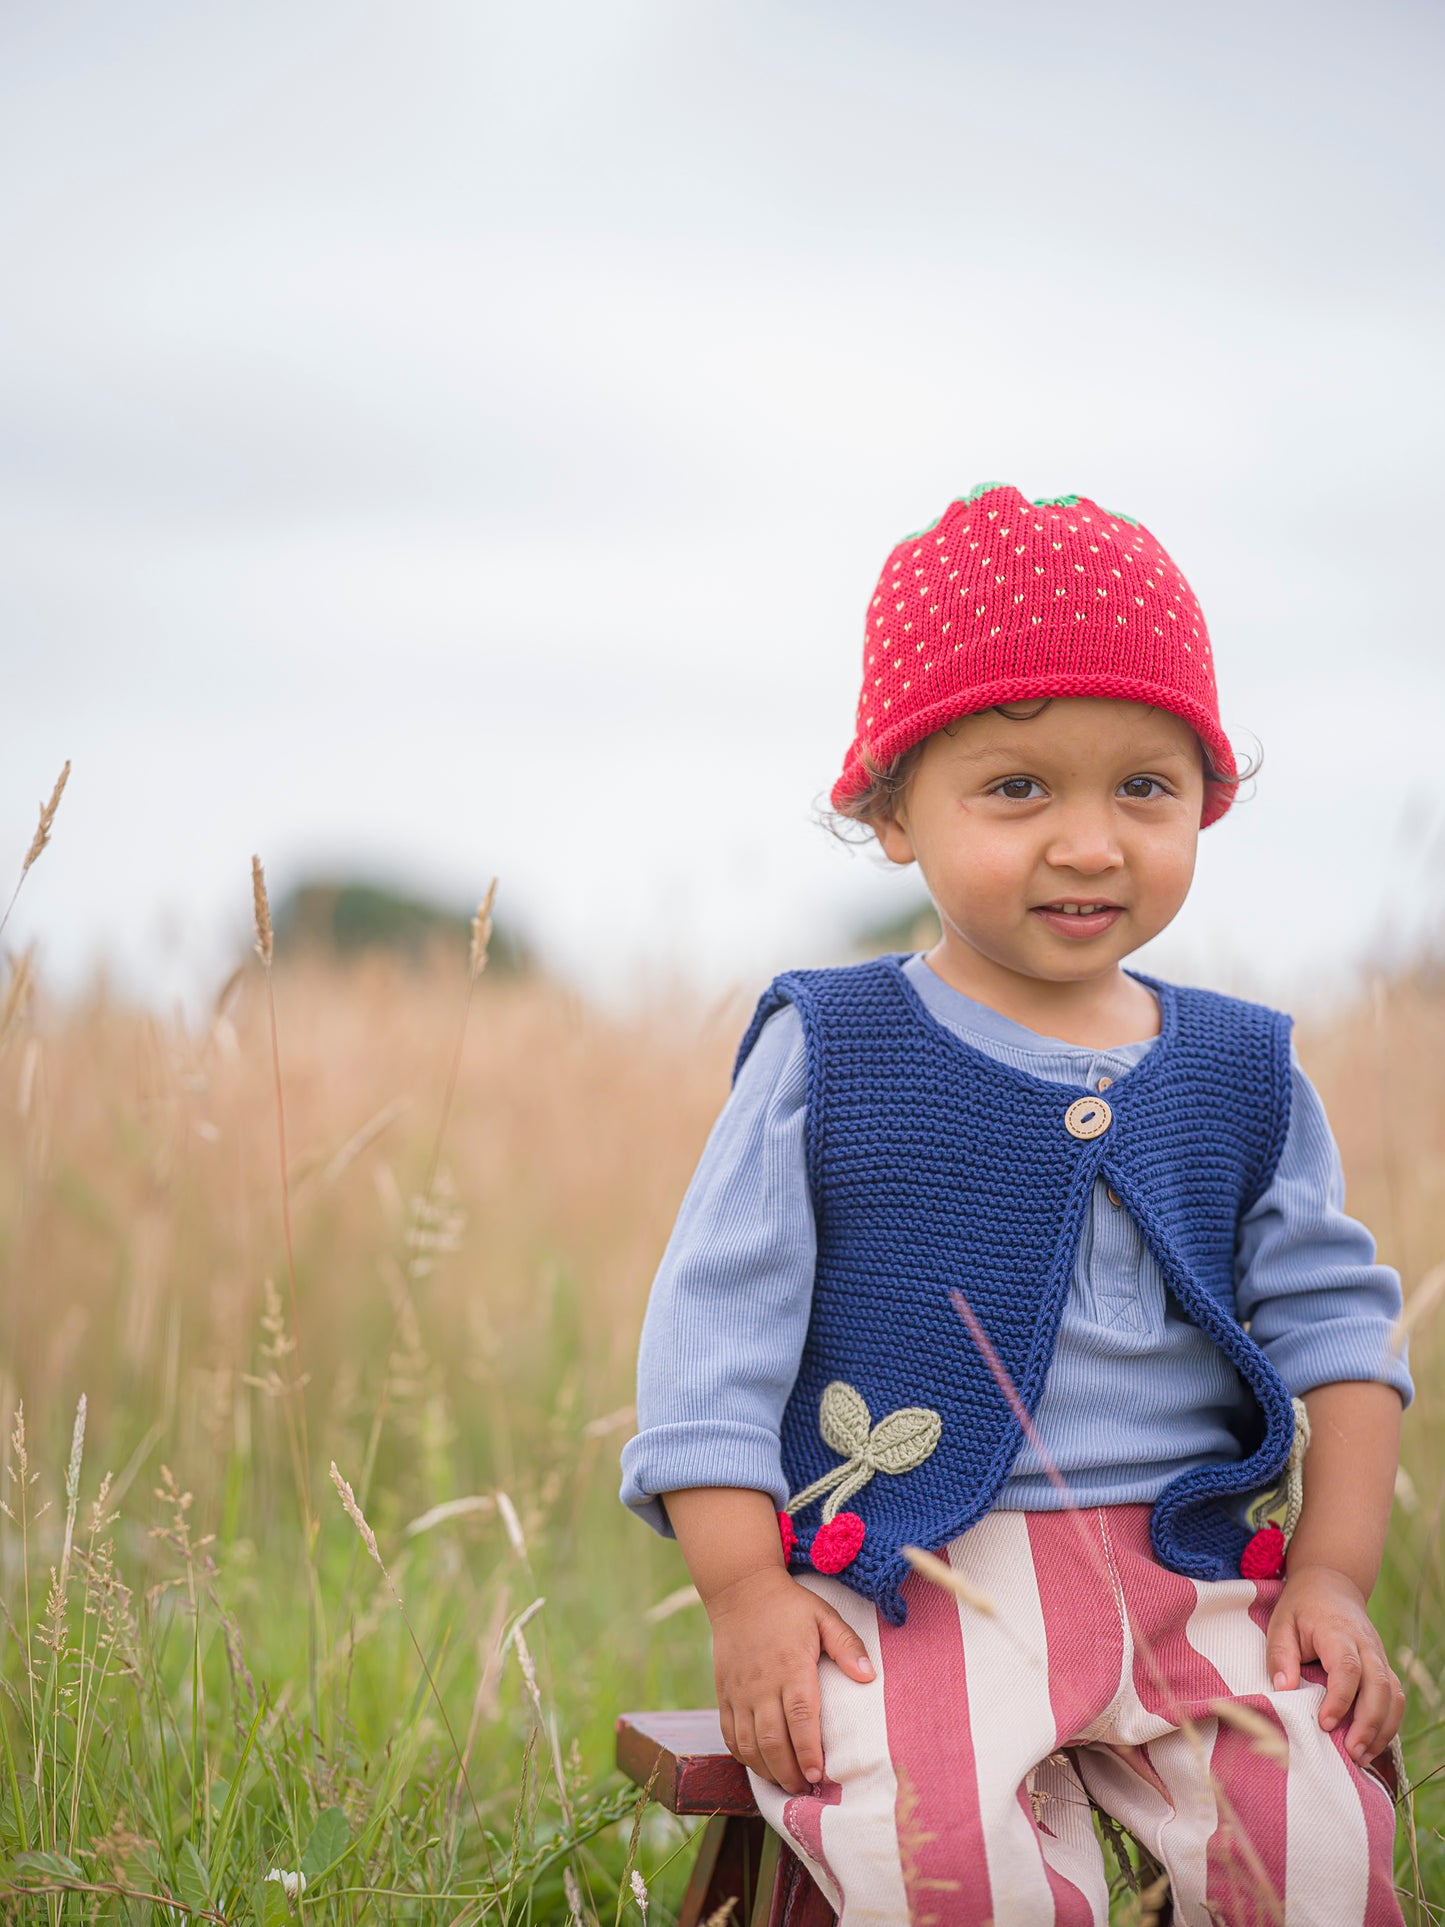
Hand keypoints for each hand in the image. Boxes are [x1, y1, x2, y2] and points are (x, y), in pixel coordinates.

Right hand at [708, 1564, 874, 1793]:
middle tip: (805, 1790)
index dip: (808, 1751)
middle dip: (789, 1772)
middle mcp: (762, 1684)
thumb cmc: (789, 1606)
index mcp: (791, 1667)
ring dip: (766, 1770)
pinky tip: (759, 1765)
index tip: (819, 1775)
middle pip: (772, 1740)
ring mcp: (739, 1691)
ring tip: (786, 1784)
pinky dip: (742, 1755)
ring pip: (748, 1743)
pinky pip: (729, 1733)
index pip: (800, 1718)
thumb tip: (868, 1677)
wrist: (740, 1591)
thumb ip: (847, 1646)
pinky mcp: (724, 1693)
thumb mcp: (824, 1617)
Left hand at [1265, 1563, 1405, 1765]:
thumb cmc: (1302, 1608)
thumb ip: (1280, 1655)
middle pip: (1379, 1686)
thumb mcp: (1281, 1622)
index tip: (1325, 1724)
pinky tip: (1371, 1744)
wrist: (1331, 1585)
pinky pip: (1395, 1698)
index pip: (1347, 1668)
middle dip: (1368, 1723)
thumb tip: (1283, 1690)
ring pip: (1394, 1696)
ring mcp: (1380, 1657)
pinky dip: (1388, 1724)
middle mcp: (1366, 1645)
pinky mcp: (1384, 1668)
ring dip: (1382, 1729)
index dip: (1340, 1698)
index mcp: (1338, 1632)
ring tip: (1362, 1757)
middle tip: (1351, 1752)